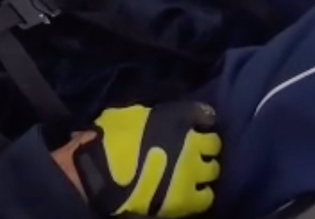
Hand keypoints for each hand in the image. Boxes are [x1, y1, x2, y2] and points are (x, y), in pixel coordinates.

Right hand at [72, 101, 220, 217]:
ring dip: (205, 170)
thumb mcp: (128, 114)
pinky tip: (191, 193)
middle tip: (194, 152)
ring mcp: (191, 172)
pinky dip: (201, 194)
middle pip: (214, 144)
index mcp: (176, 118)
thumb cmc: (107, 139)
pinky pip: (206, 197)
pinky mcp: (187, 199)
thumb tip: (154, 118)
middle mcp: (191, 144)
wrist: (100, 174)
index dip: (202, 119)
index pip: (204, 113)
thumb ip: (150, 115)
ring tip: (194, 174)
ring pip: (213, 170)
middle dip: (206, 147)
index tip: (197, 123)